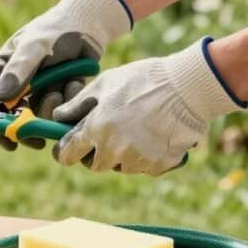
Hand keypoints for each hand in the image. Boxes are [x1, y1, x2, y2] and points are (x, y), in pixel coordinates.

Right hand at [0, 0, 132, 150]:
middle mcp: (19, 82)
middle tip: (37, 140)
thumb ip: (18, 71)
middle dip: (28, 127)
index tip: (7, 140)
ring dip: (51, 108)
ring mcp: (41, 88)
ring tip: (60, 91)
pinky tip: (75, 81)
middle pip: (15, 116)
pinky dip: (69, 98)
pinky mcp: (61, 91)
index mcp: (4, 70)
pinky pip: (63, 107)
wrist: (89, 23)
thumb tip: (0, 99)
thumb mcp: (34, 47)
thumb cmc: (55, 29)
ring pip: (41, 114)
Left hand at [52, 38, 245, 174]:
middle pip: (95, 165)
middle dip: (95, 153)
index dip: (64, 152)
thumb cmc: (143, 80)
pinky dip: (145, 156)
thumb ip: (77, 104)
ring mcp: (138, 160)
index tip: (66, 149)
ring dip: (121, 155)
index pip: (67, 155)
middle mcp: (115, 150)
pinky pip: (144, 167)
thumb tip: (58, 117)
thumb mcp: (104, 84)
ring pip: (121, 167)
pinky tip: (153, 135)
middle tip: (105, 134)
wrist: (189, 87)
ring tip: (134, 129)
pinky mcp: (159, 165)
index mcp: (96, 130)